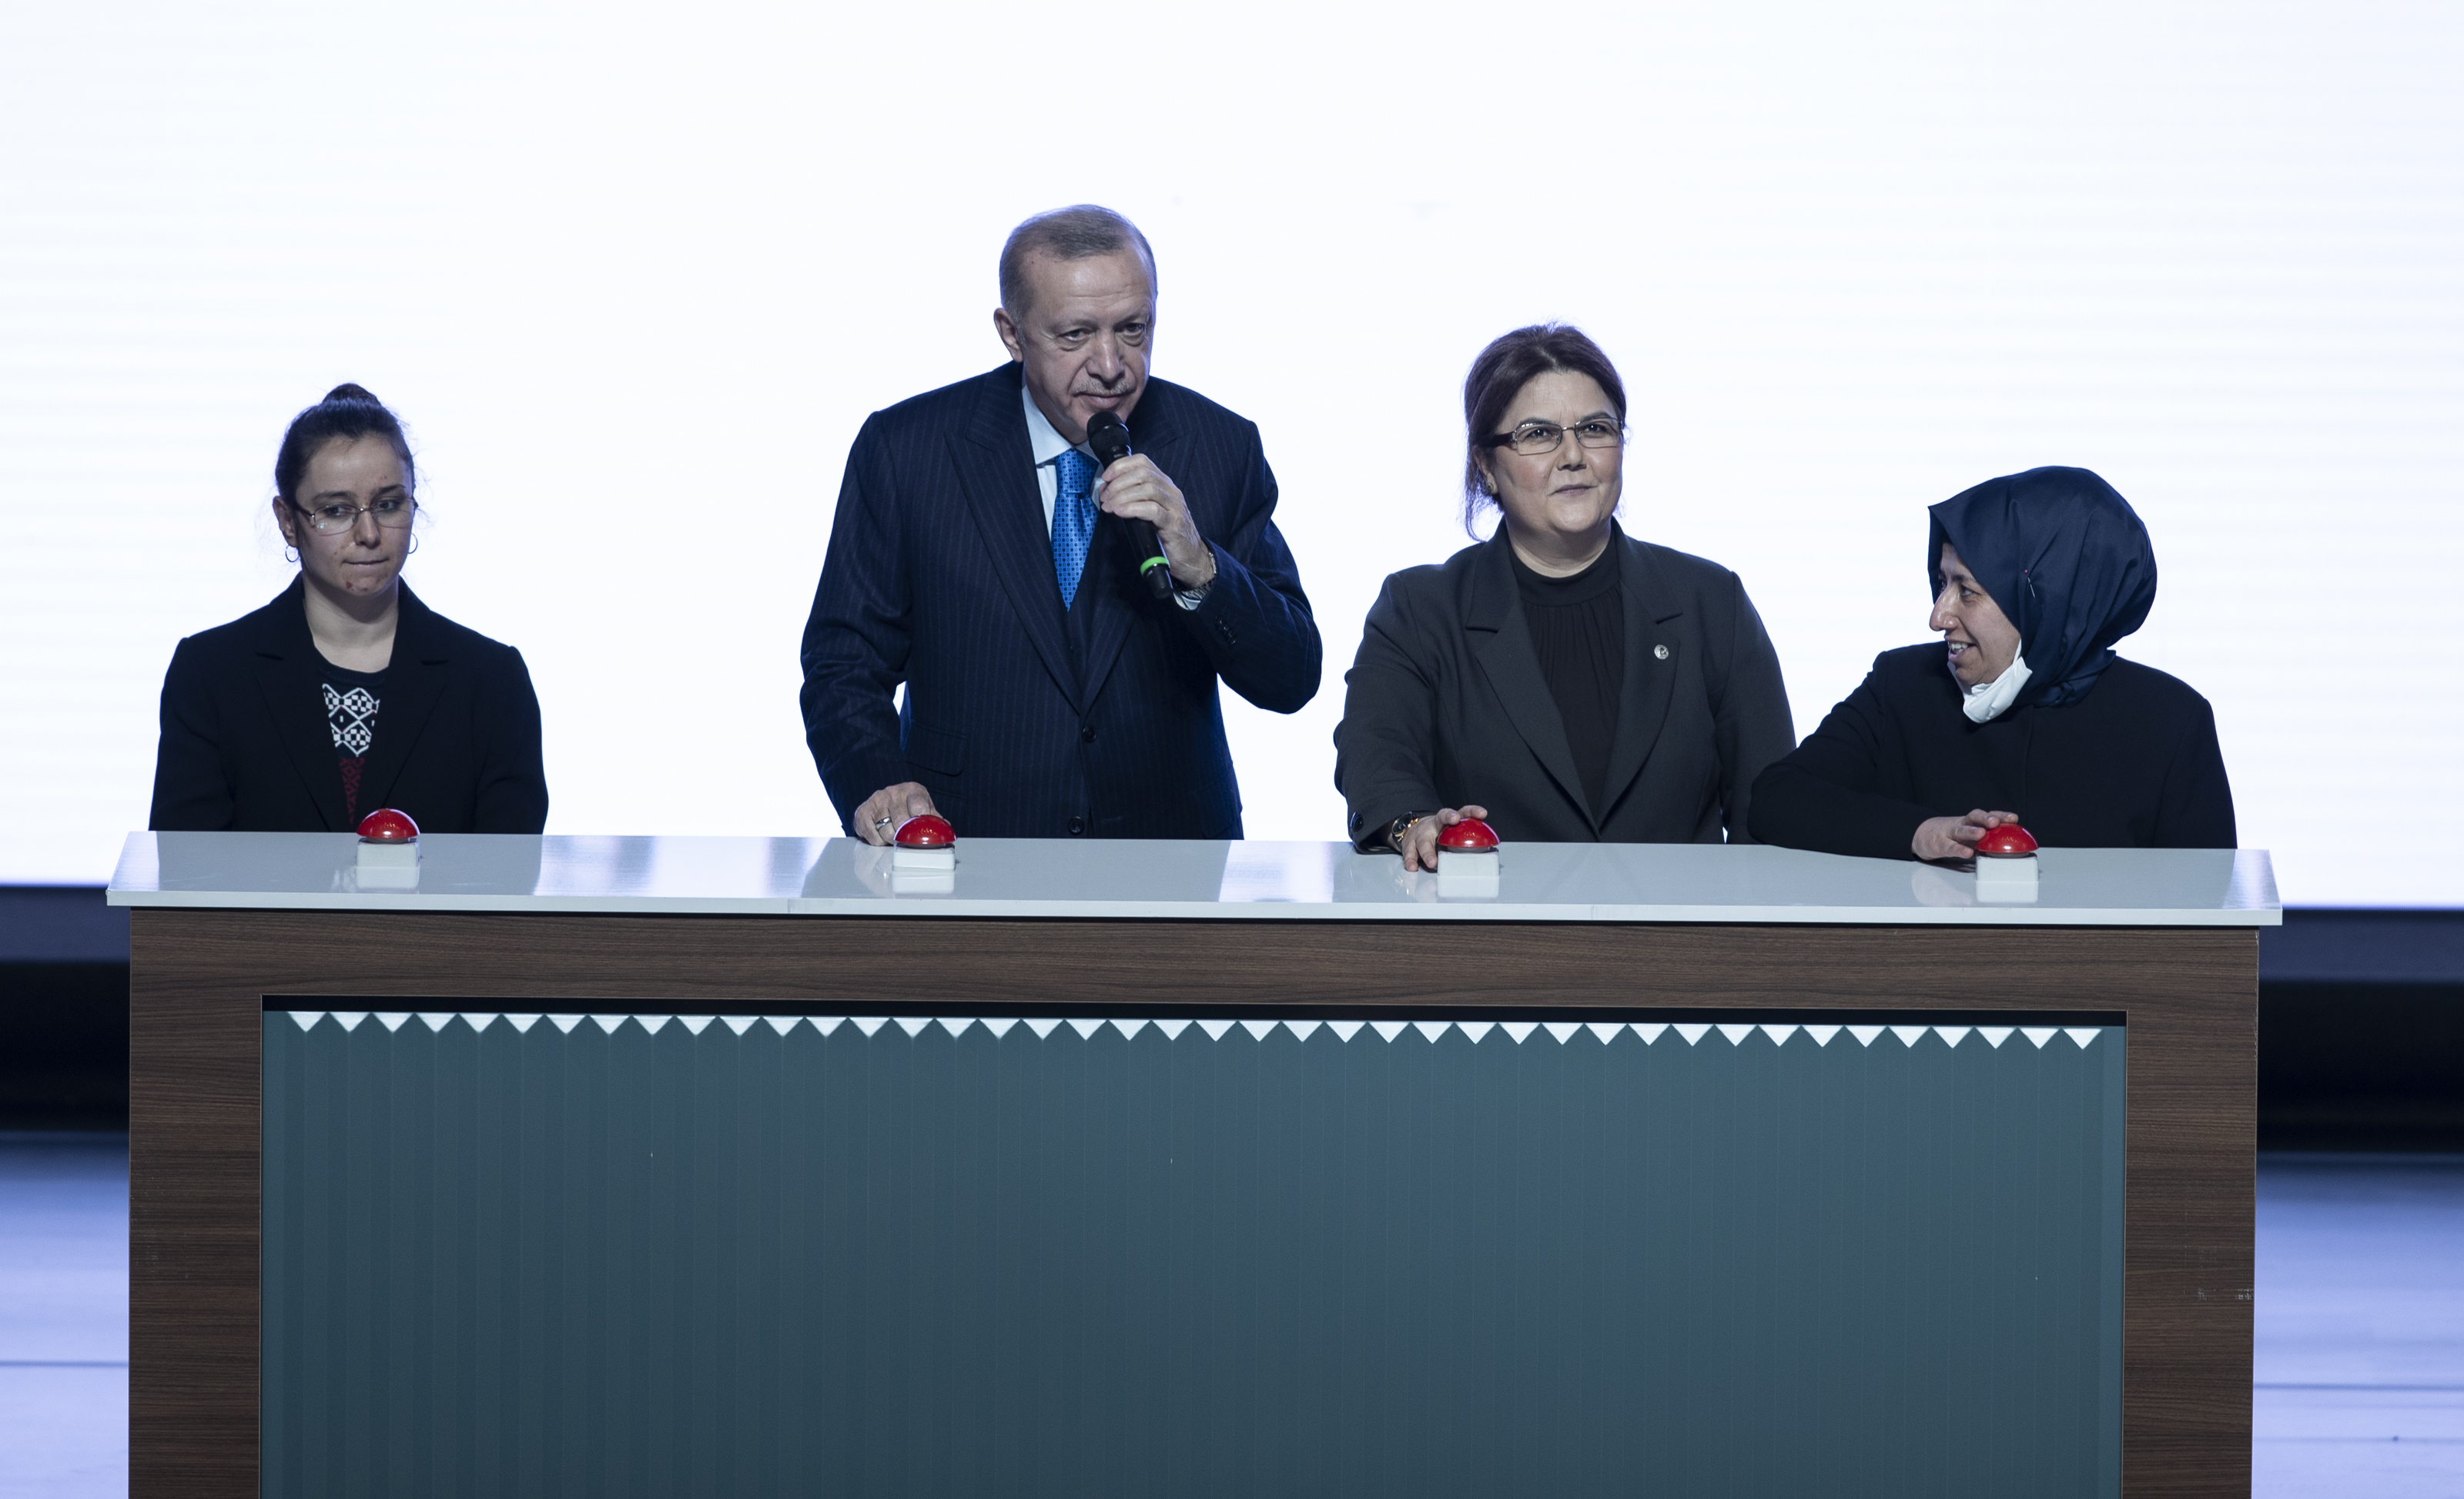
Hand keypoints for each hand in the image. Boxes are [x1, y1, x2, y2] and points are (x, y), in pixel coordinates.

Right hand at [855, 782, 940, 845]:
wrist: (883, 803)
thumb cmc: (908, 807)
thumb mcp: (924, 809)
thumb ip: (935, 820)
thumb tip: (945, 831)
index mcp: (912, 790)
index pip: (919, 806)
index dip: (921, 822)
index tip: (923, 833)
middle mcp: (892, 792)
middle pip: (901, 822)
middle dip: (906, 836)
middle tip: (909, 840)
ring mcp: (876, 801)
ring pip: (886, 832)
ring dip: (892, 840)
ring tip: (895, 837)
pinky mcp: (862, 812)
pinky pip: (873, 837)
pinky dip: (879, 842)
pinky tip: (882, 835)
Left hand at [1094, 455, 1215, 587]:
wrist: (1190, 555)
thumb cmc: (1167, 533)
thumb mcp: (1150, 509)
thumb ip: (1134, 498)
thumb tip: (1108, 492)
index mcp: (1163, 484)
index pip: (1142, 461)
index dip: (1120, 465)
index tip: (1106, 477)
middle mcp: (1170, 491)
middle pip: (1142, 473)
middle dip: (1118, 483)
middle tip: (1105, 497)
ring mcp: (1174, 506)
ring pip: (1147, 488)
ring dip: (1123, 496)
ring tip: (1110, 506)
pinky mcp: (1173, 523)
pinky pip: (1152, 510)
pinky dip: (1132, 508)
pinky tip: (1121, 513)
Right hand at [1399, 805, 1488, 872]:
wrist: (1413, 832)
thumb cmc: (1438, 836)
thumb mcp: (1452, 835)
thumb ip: (1465, 842)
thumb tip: (1486, 859)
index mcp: (1450, 822)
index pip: (1463, 812)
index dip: (1473, 812)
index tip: (1482, 813)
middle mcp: (1435, 824)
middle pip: (1442, 817)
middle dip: (1448, 817)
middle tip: (1455, 820)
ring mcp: (1421, 833)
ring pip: (1424, 840)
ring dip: (1428, 851)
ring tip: (1432, 862)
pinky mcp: (1410, 844)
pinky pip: (1409, 852)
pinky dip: (1411, 860)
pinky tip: (1413, 866)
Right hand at [1912, 807, 2018, 861]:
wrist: (1923, 835)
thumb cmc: (1953, 836)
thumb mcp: (1971, 835)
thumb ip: (1987, 839)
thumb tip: (2011, 849)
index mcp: (1972, 822)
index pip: (1987, 815)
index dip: (2000, 815)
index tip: (2013, 818)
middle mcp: (1962, 824)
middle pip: (1974, 817)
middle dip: (1986, 818)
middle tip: (1995, 822)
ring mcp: (1950, 833)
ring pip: (1961, 830)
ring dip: (1971, 831)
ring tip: (1981, 834)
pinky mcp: (1940, 844)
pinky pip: (1950, 847)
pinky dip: (1959, 849)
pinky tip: (1967, 853)